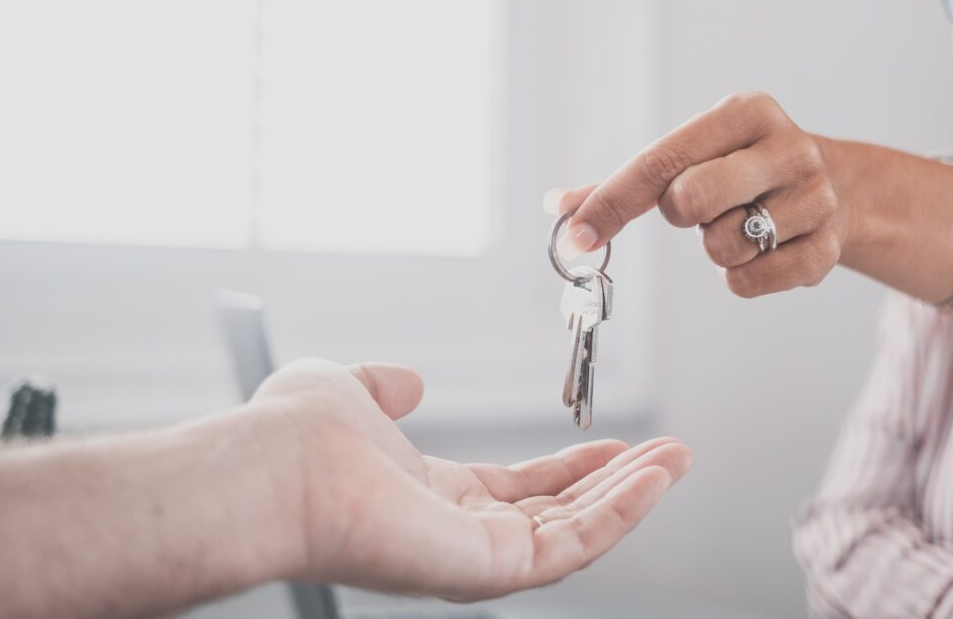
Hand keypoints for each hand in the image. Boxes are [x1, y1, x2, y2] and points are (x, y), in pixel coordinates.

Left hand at [249, 359, 690, 600]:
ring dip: (632, 497)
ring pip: (575, 535)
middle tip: (669, 454)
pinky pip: (570, 548)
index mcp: (429, 496)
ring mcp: (473, 558)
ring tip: (678, 460)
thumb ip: (383, 387)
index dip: (570, 465)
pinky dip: (620, 514)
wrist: (274, 467)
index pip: (518, 490)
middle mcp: (456, 534)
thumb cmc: (293, 436)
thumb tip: (409, 381)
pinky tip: (654, 479)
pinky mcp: (486, 570)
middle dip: (618, 484)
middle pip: (558, 514)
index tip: (614, 442)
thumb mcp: (349, 389)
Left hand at [545, 91, 842, 297]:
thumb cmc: (743, 169)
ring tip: (742, 224)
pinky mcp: (827, 249)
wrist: (843, 189)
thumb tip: (557, 208)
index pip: (661, 161)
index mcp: (745, 113)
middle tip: (697, 208)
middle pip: (689, 200)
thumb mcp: (695, 154)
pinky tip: (762, 251)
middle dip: (680, 215)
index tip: (575, 237)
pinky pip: (750, 282)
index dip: (611, 202)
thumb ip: (627, 182)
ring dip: (715, 248)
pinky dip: (741, 278)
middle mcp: (787, 148)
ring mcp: (814, 198)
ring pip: (722, 247)